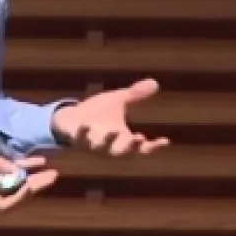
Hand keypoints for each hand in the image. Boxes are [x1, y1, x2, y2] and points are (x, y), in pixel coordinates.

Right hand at [0, 139, 58, 210]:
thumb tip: (14, 171)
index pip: (4, 204)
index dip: (20, 197)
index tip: (31, 184)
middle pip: (15, 197)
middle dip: (35, 187)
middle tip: (53, 176)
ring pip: (15, 185)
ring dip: (33, 179)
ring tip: (50, 170)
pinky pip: (9, 174)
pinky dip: (23, 168)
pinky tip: (38, 161)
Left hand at [52, 78, 169, 155]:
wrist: (70, 117)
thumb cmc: (97, 113)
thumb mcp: (117, 101)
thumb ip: (135, 95)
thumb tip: (155, 83)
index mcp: (123, 140)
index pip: (142, 148)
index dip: (154, 146)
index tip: (165, 140)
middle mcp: (110, 146)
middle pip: (124, 152)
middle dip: (132, 147)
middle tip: (141, 139)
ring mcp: (93, 145)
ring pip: (102, 148)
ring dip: (108, 141)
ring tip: (114, 131)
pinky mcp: (76, 140)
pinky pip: (80, 140)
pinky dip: (83, 134)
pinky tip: (85, 125)